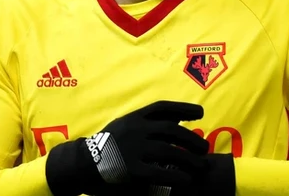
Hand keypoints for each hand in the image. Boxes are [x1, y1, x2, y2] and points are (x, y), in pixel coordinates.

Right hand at [45, 100, 208, 195]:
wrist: (83, 162)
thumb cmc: (109, 142)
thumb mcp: (126, 124)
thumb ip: (148, 121)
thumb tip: (178, 120)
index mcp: (135, 116)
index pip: (164, 107)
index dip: (184, 108)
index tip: (200, 114)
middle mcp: (136, 129)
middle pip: (172, 130)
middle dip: (191, 139)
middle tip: (204, 148)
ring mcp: (133, 149)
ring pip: (169, 151)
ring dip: (189, 159)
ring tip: (201, 166)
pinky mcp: (131, 170)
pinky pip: (159, 172)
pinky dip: (176, 176)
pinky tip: (187, 180)